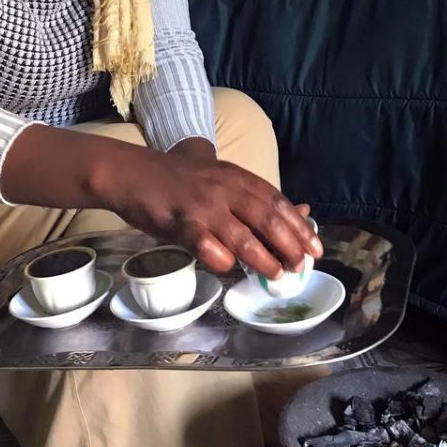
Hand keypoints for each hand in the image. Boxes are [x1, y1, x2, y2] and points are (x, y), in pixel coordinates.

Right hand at [96, 141, 322, 278]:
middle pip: (267, 217)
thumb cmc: (176, 180)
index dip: (299, 225)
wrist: (130, 172)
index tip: (316, 247)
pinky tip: (230, 268)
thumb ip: (253, 197)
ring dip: (264, 259)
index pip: (277, 200)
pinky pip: (207, 247)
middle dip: (290, 244)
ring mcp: (202, 206)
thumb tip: (299, 213)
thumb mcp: (219, 179)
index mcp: (235, 176)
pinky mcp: (180, 223)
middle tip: (300, 265)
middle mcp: (223, 188)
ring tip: (276, 274)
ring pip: (243, 237)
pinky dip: (222, 261)